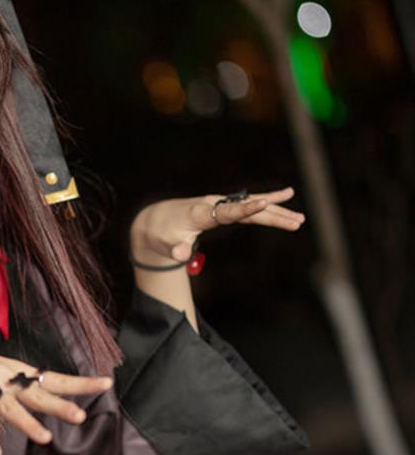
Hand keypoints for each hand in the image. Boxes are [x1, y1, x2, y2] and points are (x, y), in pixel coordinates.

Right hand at [0, 340, 112, 454]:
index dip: (79, 383)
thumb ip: (24, 388)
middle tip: (81, 416)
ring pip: (9, 407)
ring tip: (44, 439)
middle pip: (37, 393)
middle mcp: (6, 378)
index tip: (107, 383)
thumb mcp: (3, 375)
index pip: (54, 379)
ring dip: (26, 423)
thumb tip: (54, 399)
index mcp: (18, 374)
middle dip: (59, 405)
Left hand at [131, 187, 305, 263]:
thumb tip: (180, 254)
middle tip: (296, 222)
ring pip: (251, 206)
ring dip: (275, 211)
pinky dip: (265, 203)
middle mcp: (212, 205)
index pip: (228, 211)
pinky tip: (284, 200)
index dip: (245, 208)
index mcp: (200, 213)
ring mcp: (218, 204)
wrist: (155, 220)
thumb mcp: (164, 244)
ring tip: (299, 218)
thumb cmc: (161, 234)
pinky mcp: (222, 208)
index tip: (264, 203)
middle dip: (272, 215)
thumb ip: (174, 249)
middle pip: (247, 209)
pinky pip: (247, 206)